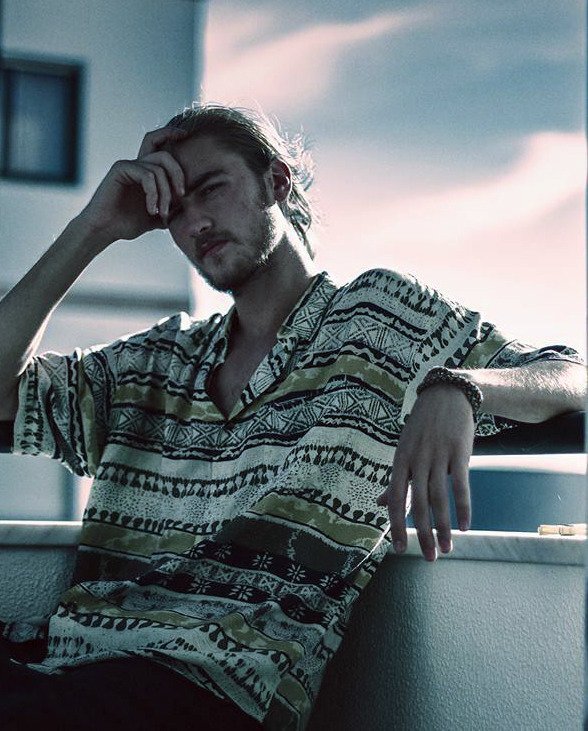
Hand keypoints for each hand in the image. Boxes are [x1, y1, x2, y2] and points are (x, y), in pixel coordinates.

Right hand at [76, 127, 188, 245]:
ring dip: (165, 193)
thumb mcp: (156, 217)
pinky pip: (147, 175)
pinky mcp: (120, 169)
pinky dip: (154, 194)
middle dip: (178, 173)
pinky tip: (151, 209)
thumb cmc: (126, 224)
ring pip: (158, 169)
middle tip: (182, 194)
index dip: (171, 134)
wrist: (105, 230)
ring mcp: (128, 166)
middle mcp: (137, 165)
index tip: (185, 134)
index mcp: (145, 172)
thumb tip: (188, 209)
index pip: (159, 145)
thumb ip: (170, 209)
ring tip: (163, 212)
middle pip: (164, 154)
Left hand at [376, 384, 474, 560]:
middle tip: (428, 558)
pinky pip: (461, 484)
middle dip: (422, 534)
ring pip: (439, 498)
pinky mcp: (459, 452)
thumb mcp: (404, 449)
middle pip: (418, 504)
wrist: (447, 395)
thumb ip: (396, 479)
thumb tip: (381, 503)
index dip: (396, 526)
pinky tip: (465, 526)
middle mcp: (417, 460)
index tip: (399, 550)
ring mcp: (438, 455)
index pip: (396, 499)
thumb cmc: (423, 426)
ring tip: (447, 548)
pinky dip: (463, 507)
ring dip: (443, 527)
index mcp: (401, 461)